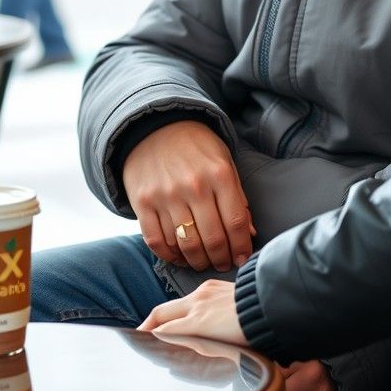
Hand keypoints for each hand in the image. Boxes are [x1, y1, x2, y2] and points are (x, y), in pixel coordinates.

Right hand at [123, 120, 254, 272]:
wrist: (156, 127)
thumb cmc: (197, 147)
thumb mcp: (224, 162)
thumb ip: (237, 196)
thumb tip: (248, 232)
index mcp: (219, 175)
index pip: (236, 222)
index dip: (242, 247)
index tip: (243, 258)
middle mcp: (194, 186)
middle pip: (213, 239)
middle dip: (222, 259)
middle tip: (224, 264)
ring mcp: (166, 195)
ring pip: (185, 245)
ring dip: (198, 261)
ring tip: (204, 262)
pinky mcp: (142, 202)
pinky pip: (156, 241)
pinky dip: (169, 256)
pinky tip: (179, 256)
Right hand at [139, 279, 245, 345]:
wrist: (274, 307)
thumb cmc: (254, 333)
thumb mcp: (221, 350)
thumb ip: (196, 348)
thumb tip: (178, 350)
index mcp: (197, 322)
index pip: (162, 330)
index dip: (147, 338)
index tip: (139, 343)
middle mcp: (198, 304)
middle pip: (160, 313)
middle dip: (148, 324)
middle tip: (141, 335)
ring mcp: (207, 292)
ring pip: (177, 304)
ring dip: (167, 315)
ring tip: (163, 328)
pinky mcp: (217, 284)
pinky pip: (194, 296)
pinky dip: (185, 306)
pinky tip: (188, 314)